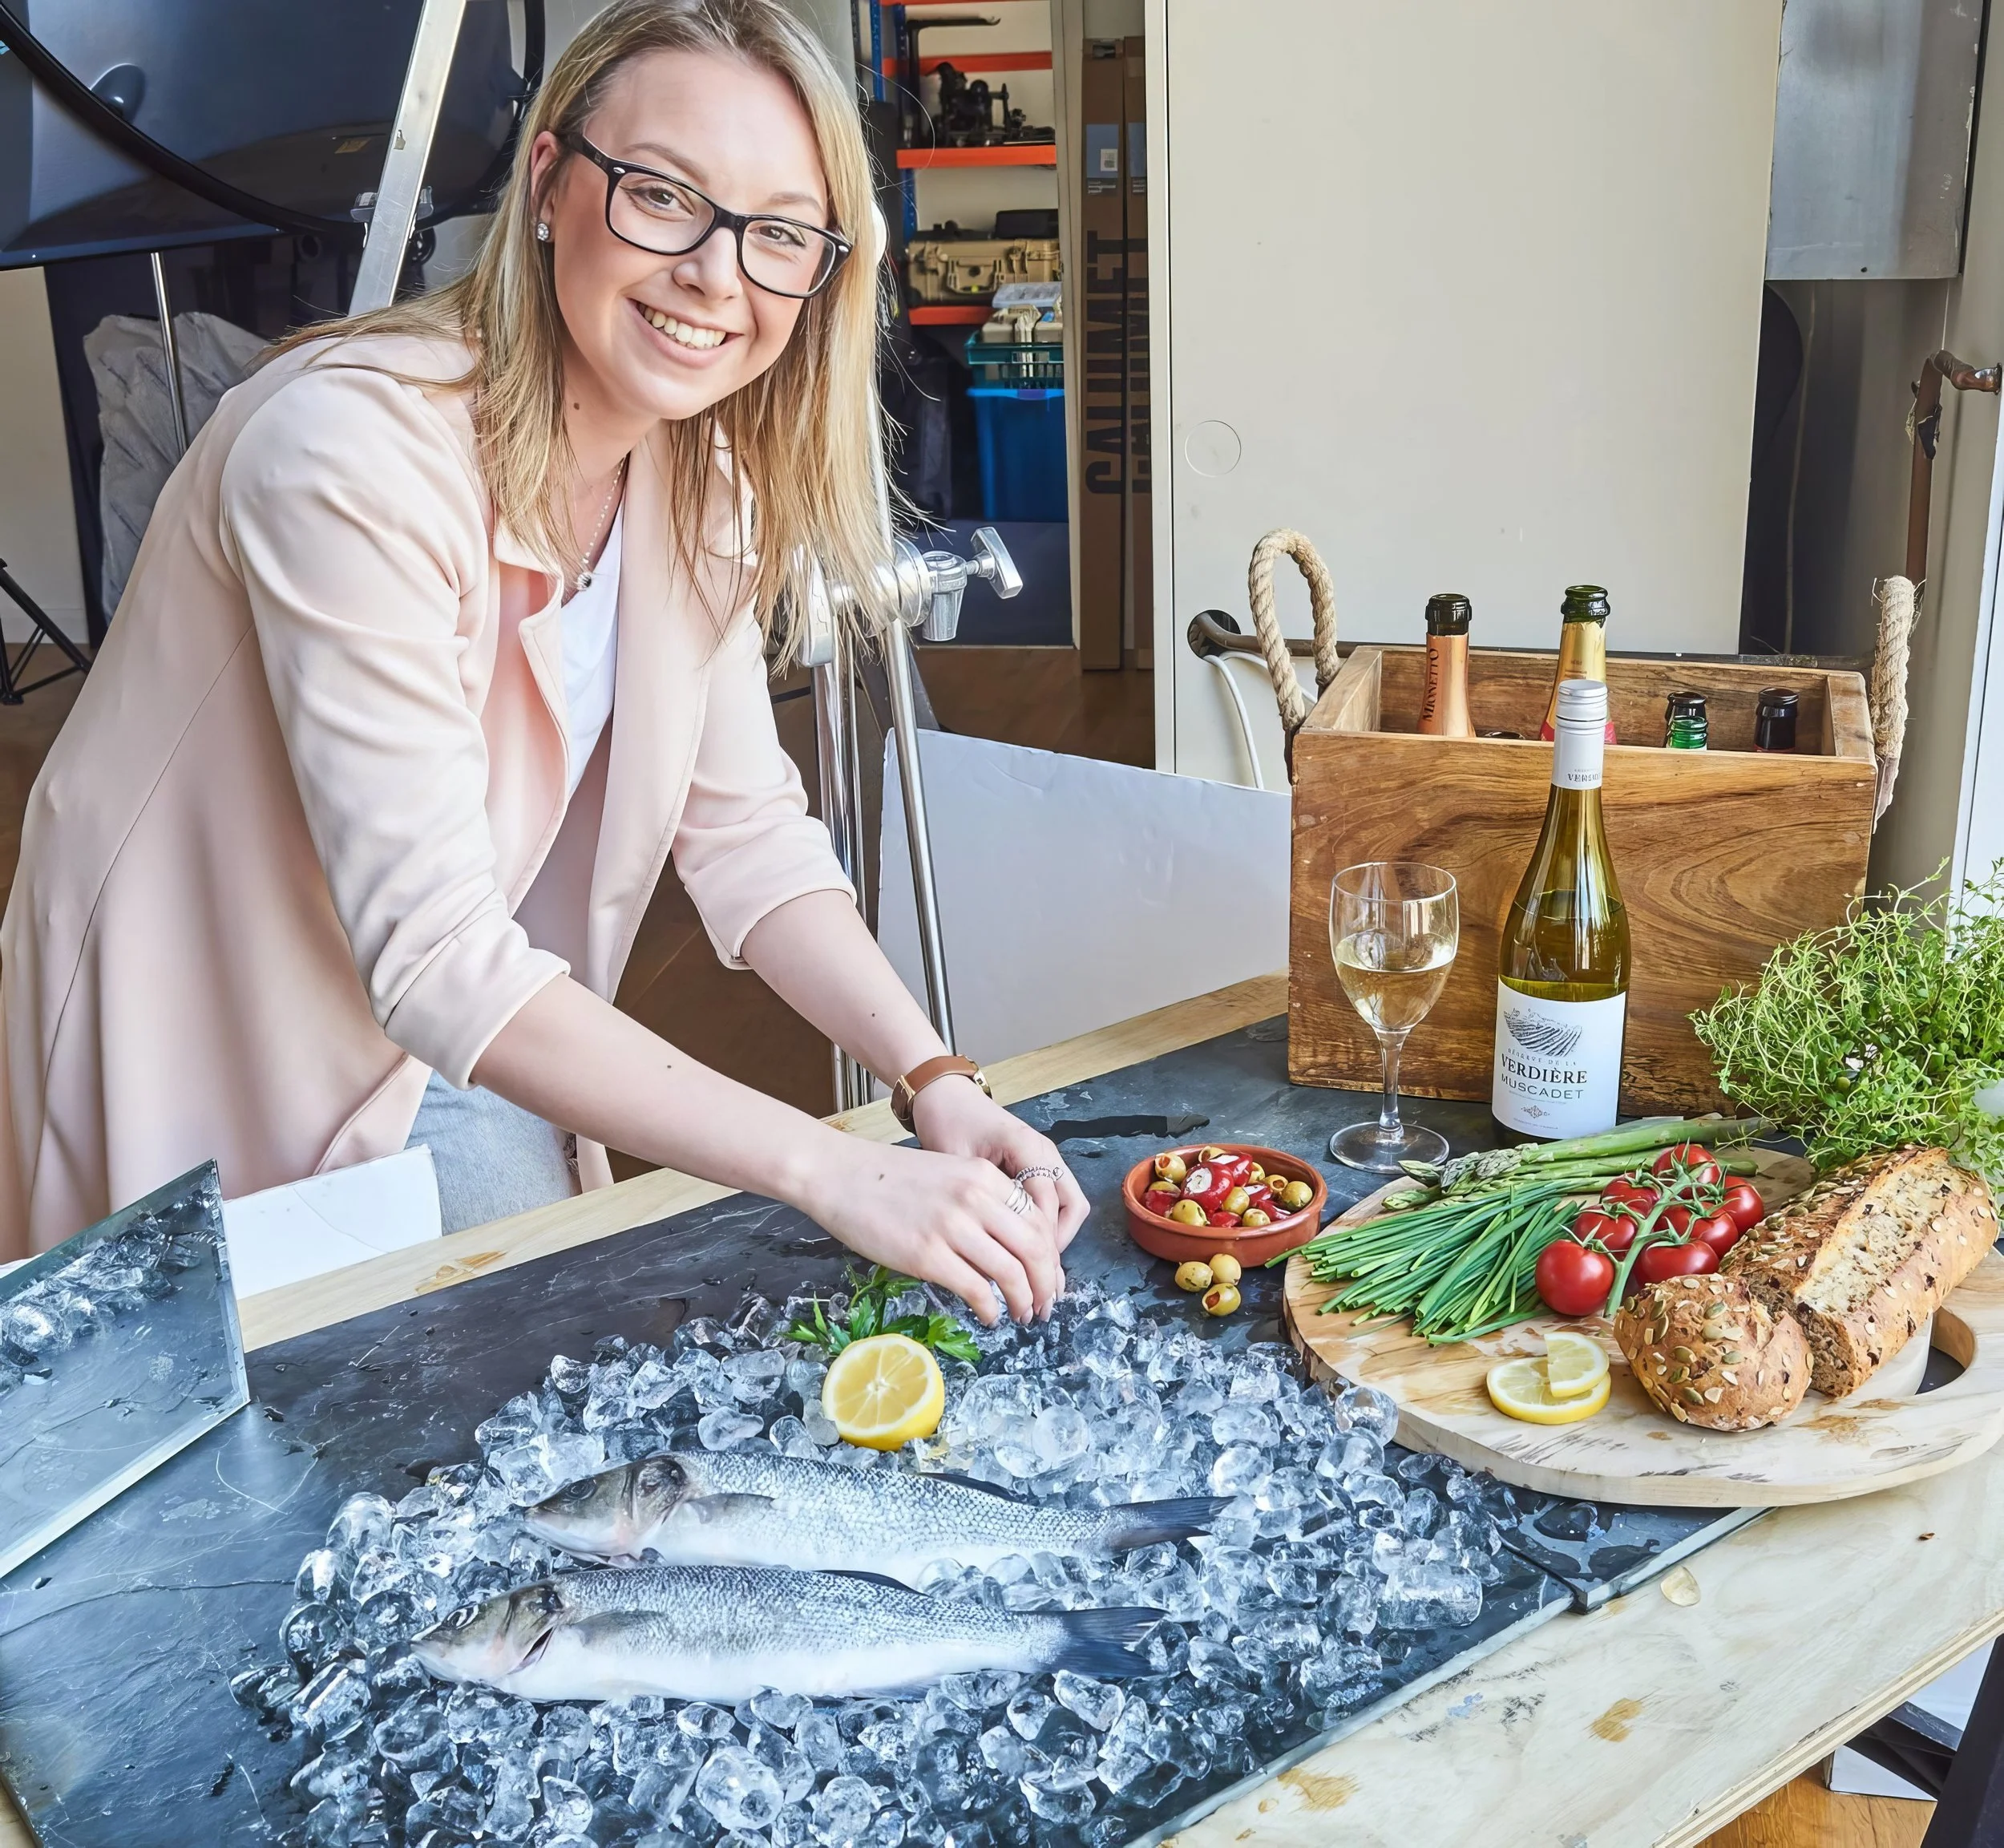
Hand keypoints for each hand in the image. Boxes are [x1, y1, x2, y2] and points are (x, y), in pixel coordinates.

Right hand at [809, 1131, 1060, 1324]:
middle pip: (1034, 1250)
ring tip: (1022, 1315)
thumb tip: (1009, 1247)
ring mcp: (952, 1228)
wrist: (839, 1174)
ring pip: (1011, 1273)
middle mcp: (975, 1199)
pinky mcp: (927, 1256)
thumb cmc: (889, 1178)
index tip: (1050, 1279)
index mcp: (984, 1176)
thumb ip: (981, 1203)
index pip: (1038, 1222)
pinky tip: (988, 1317)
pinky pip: (976, 1290)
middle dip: (1046, 1284)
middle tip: (1046, 1306)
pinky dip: (990, 1309)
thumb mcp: (948, 1174)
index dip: (1051, 1258)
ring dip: (1023, 1301)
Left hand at [911, 1074, 1087, 1260]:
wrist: (945, 1095)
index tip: (1024, 1278)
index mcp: (1027, 1147)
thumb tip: (989, 1256)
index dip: (1039, 1244)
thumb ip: (976, 1202)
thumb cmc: (947, 1123)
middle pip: (1072, 1207)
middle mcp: (1046, 1153)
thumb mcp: (955, 1162)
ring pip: (1069, 1207)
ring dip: (1056, 1240)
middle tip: (1037, 1285)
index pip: (1046, 1204)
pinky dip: (1048, 1227)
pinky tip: (1025, 1251)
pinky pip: (1056, 1201)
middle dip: (1056, 1249)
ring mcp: (1046, 1158)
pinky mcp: (1039, 1166)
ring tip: (1035, 1274)